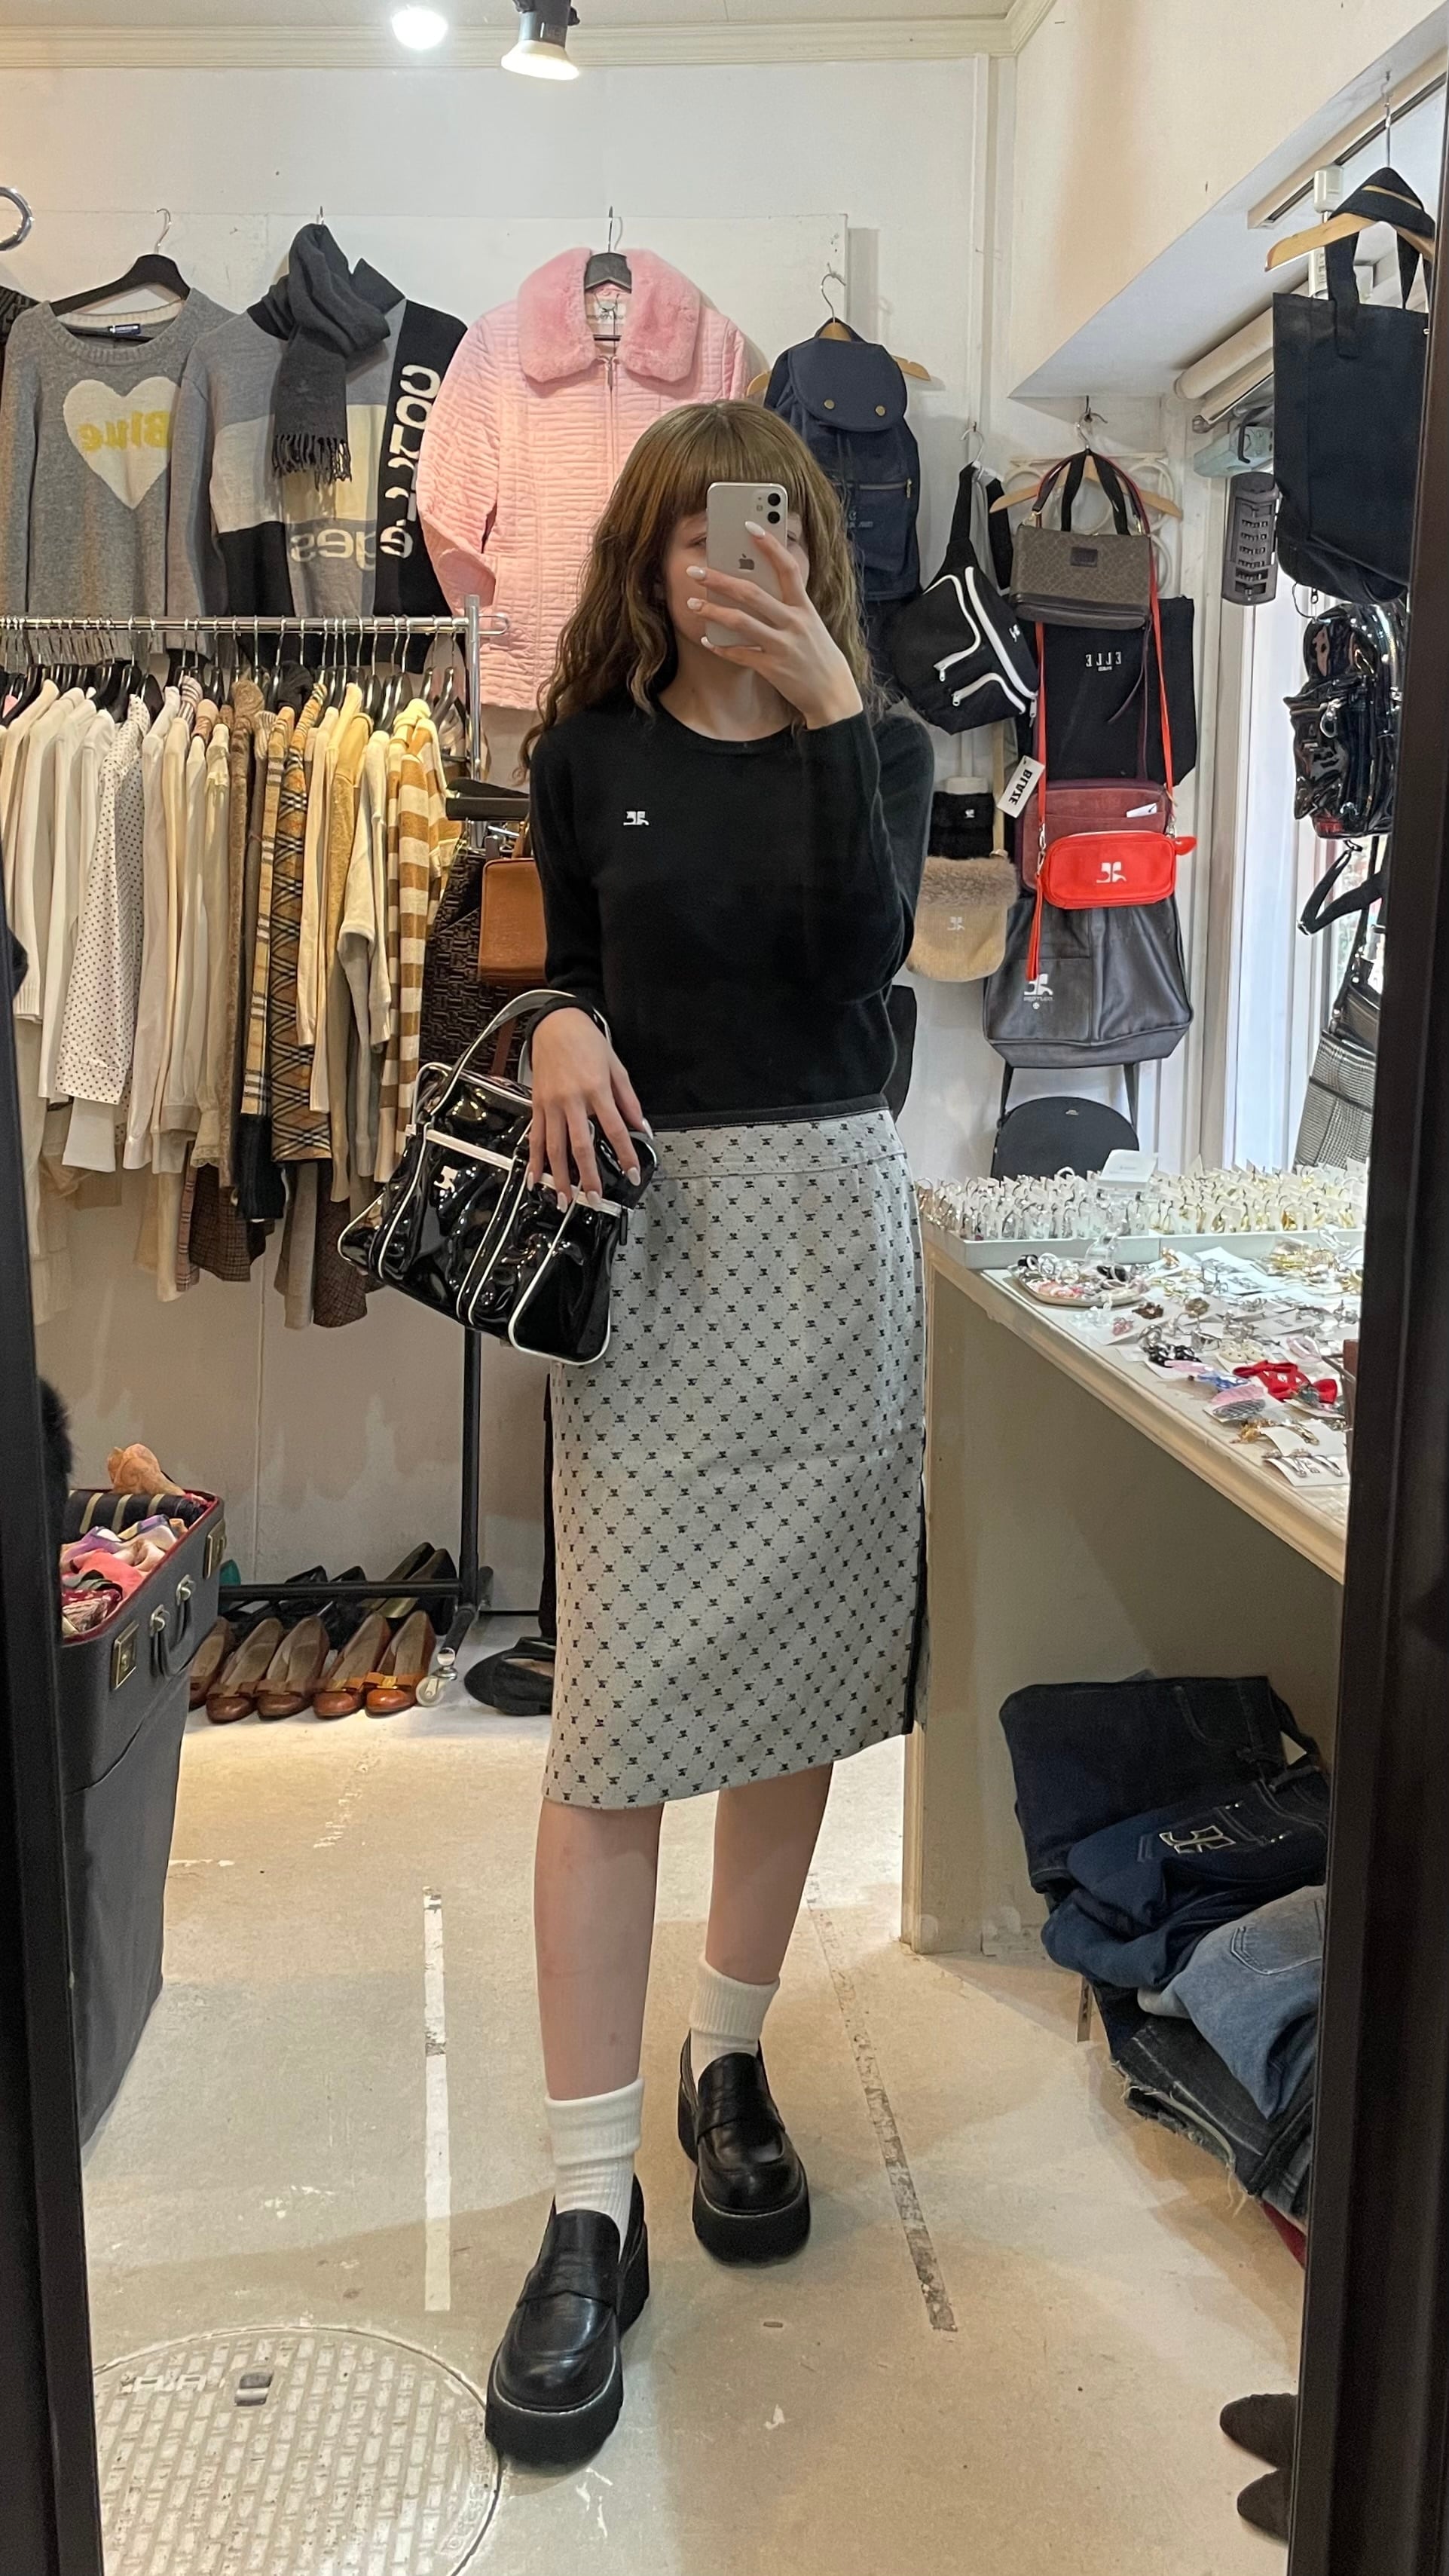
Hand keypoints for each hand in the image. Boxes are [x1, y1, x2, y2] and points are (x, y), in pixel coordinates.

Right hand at [527, 1008, 645, 1209]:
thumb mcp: (616, 1067)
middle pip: (579, 1146)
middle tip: (594, 1199)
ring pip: (553, 1148)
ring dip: (559, 1177)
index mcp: (596, 1089)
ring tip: (565, 1199)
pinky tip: (535, 1180)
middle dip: (587, 1176)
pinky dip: (534, 1161)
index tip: (632, 1174)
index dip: (625, 1154)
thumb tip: (642, 1127)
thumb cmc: (587, 1042)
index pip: (614, 1130)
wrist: (556, 1023)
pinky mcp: (537, 1105)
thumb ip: (629, 1101)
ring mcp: (551, 1104)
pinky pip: (535, 1138)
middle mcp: (571, 1100)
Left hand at [687, 523, 863, 729]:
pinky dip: (721, 647)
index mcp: (804, 607)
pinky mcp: (773, 668)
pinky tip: (706, 639)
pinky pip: (740, 654)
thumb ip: (788, 606)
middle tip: (696, 571)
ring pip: (741, 622)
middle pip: (753, 593)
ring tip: (692, 602)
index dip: (770, 545)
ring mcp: (783, 646)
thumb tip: (755, 585)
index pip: (788, 568)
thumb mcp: (810, 625)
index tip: (749, 525)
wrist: (833, 695)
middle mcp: (794, 623)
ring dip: (713, 611)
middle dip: (721, 580)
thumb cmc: (818, 655)